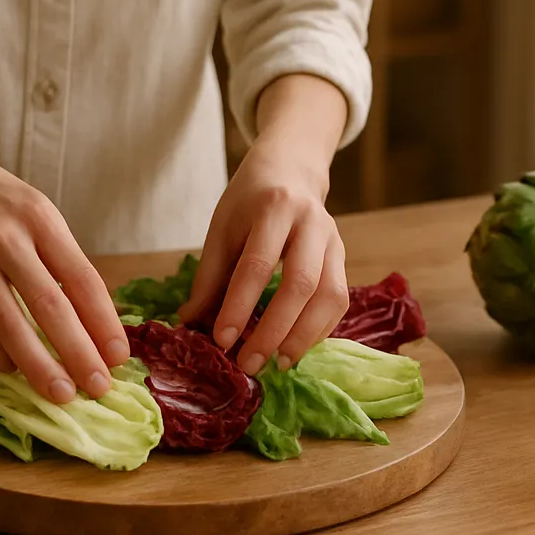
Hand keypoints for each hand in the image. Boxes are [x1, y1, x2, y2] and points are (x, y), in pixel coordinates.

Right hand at [0, 134, 129, 403]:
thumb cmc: (3, 203)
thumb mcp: (41, 216)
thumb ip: (65, 260)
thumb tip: (96, 322)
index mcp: (42, 221)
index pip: (82, 279)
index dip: (103, 321)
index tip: (119, 356)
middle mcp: (8, 240)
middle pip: (49, 306)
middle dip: (77, 352)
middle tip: (97, 387)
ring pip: (10, 324)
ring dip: (38, 365)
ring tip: (60, 393)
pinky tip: (16, 371)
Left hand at [178, 136, 348, 375]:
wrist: (290, 170)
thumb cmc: (250, 201)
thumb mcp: (222, 227)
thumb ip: (209, 276)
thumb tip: (190, 323)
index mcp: (273, 208)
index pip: (257, 264)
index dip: (239, 305)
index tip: (222, 340)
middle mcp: (310, 222)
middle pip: (301, 283)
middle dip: (274, 329)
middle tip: (250, 363)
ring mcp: (333, 240)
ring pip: (329, 295)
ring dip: (304, 336)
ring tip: (278, 364)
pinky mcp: (343, 257)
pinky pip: (339, 300)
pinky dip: (319, 329)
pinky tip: (296, 348)